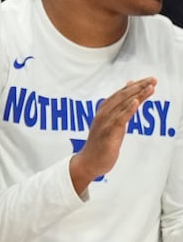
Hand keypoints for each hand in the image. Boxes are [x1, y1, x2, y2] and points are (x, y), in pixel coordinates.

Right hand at [70, 78, 155, 192]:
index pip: (121, 94)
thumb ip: (120, 109)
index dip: (135, 85)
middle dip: (139, 87)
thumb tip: (129, 92)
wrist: (89, 162)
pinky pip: (119, 119)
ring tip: (149, 87)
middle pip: (122, 96)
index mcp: (104, 111)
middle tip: (153, 79)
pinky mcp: (108, 133)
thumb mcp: (112, 123)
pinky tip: (135, 102)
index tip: (149, 79)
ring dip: (136, 95)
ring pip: (122, 105)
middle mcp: (103, 114)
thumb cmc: (101, 143)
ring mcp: (105, 123)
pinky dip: (127, 110)